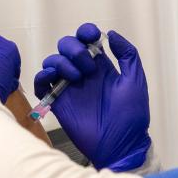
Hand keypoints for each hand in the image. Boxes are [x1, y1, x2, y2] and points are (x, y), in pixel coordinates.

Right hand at [34, 23, 150, 171]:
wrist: (119, 145)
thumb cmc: (131, 117)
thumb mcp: (135, 81)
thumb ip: (127, 55)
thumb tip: (111, 34)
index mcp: (102, 67)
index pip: (87, 40)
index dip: (86, 32)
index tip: (91, 36)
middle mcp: (83, 74)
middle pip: (67, 46)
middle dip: (74, 48)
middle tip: (88, 67)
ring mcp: (69, 87)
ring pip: (53, 61)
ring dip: (61, 62)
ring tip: (76, 77)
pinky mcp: (58, 102)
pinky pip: (42, 82)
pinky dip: (43, 75)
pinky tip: (55, 77)